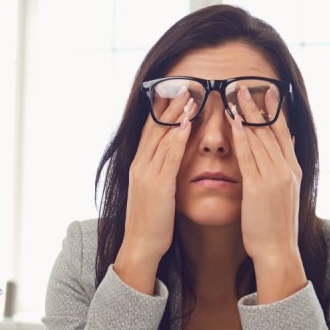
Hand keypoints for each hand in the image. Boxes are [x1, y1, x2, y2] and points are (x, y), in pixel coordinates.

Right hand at [114, 90, 193, 293]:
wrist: (141, 247)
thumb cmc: (153, 224)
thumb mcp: (156, 194)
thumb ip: (162, 174)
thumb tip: (173, 162)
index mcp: (140, 166)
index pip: (151, 130)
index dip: (162, 109)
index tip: (175, 91)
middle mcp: (140, 165)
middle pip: (154, 127)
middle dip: (169, 104)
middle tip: (184, 82)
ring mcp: (147, 174)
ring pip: (161, 136)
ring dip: (176, 114)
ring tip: (190, 94)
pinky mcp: (157, 186)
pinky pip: (168, 156)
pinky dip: (177, 137)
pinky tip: (187, 123)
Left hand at [229, 85, 307, 302]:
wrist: (278, 252)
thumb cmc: (274, 228)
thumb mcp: (282, 196)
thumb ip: (279, 173)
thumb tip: (280, 155)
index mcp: (293, 170)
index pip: (283, 132)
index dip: (274, 110)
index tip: (267, 91)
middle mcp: (287, 169)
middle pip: (272, 129)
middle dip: (260, 104)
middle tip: (248, 83)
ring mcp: (275, 177)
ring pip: (261, 137)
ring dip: (248, 113)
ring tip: (237, 92)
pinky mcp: (260, 186)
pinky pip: (249, 155)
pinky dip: (241, 136)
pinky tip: (233, 120)